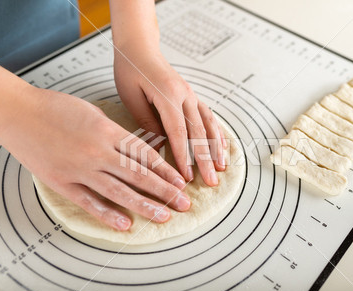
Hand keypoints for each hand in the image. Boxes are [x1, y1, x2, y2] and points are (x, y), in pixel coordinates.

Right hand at [0, 82, 190, 230]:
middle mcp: (98, 152)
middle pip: (139, 176)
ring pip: (119, 192)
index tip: (181, 182)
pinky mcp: (62, 182)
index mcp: (108, 132)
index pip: (145, 155)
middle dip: (165, 191)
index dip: (166, 171)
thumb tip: (136, 149)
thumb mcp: (93, 113)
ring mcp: (80, 169)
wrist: (18, 113)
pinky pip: (89, 202)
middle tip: (184, 203)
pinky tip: (125, 225)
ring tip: (164, 216)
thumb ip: (115, 133)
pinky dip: (108, 215)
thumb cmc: (55, 108)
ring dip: (145, 206)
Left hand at [114, 50, 226, 186]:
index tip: (187, 177)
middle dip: (206, 159)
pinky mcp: (192, 96)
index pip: (178, 132)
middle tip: (211, 181)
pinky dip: (217, 133)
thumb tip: (160, 149)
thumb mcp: (131, 97)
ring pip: (209, 125)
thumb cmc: (130, 70)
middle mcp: (185, 95)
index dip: (184, 156)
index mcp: (168, 95)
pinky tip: (222, 146)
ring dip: (217, 148)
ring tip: (222, 168)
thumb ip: (147, 123)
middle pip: (199, 132)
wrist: (140, 46)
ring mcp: (191, 95)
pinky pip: (209, 116)